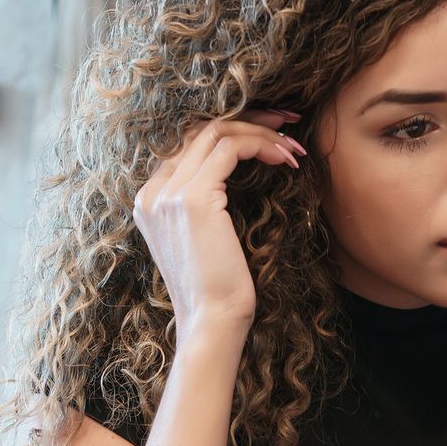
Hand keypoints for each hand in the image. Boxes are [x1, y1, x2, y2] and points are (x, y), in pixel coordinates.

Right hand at [130, 111, 303, 353]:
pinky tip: (286, 160)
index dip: (234, 132)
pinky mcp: (191, 198)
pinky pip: (230, 148)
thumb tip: (235, 182)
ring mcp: (168, 192)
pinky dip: (262, 146)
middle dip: (251, 120)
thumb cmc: (220, 293)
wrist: (211, 324)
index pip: (190, 145)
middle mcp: (152, 191)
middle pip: (201, 130)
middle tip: (290, 124)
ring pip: (217, 132)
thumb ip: (208, 209)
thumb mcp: (210, 243)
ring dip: (262, 132)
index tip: (272, 136)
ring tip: (295, 146)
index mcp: (151, 201)